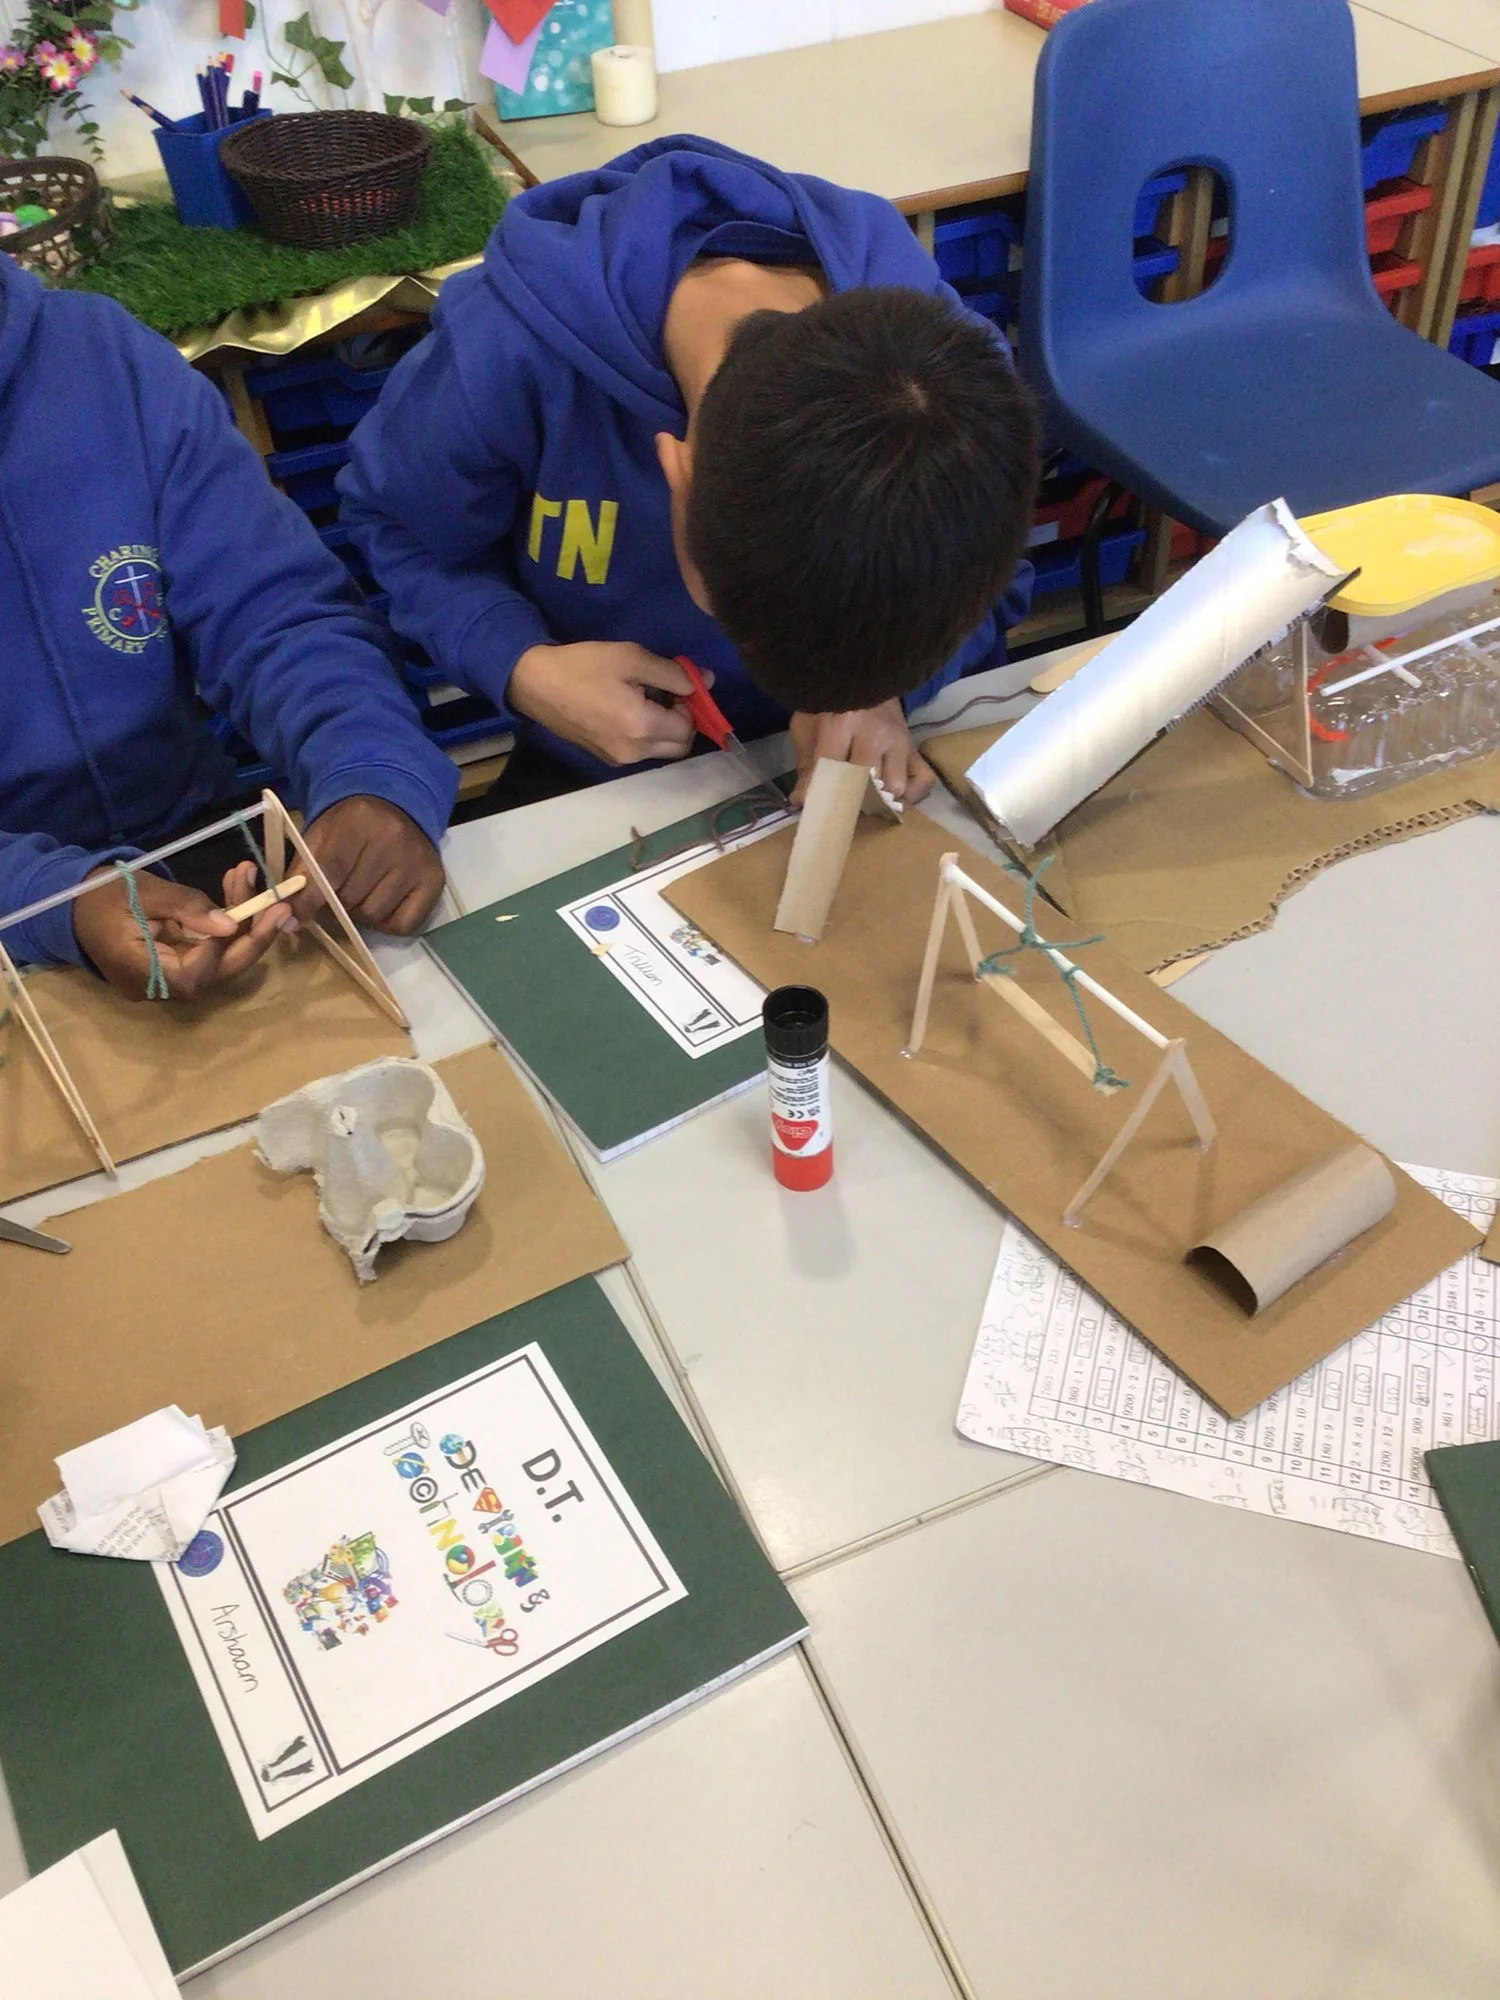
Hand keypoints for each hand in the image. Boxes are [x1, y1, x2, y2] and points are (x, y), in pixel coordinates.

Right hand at [72, 861, 292, 999]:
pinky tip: (235, 888)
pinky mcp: (174, 966)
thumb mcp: (142, 892)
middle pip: (217, 972)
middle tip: (280, 905)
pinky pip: (207, 950)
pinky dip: (223, 923)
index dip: (224, 947)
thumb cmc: (99, 895)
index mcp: (140, 972)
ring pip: (217, 960)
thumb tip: (230, 924)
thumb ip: (186, 908)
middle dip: (252, 938)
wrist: (69, 904)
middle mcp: (157, 986)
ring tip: (247, 877)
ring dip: (241, 922)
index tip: (246, 910)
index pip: (195, 974)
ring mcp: (166, 979)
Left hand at [295, 796, 444, 935]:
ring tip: (362, 892)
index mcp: (359, 821)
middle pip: (352, 897)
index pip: (331, 870)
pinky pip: (403, 924)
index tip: (294, 917)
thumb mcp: (319, 837)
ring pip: (374, 914)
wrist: (396, 806)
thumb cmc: (350, 826)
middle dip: (337, 902)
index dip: (310, 899)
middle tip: (339, 889)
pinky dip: (387, 922)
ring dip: (361, 912)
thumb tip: (287, 918)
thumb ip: (300, 874)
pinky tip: (383, 902)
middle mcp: (394, 840)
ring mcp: (417, 863)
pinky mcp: (434, 882)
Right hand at [510, 642, 704, 765]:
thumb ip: (673, 672)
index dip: (689, 704)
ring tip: (645, 701)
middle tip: (665, 694)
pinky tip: (628, 711)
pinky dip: (647, 736)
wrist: (537, 684)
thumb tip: (706, 681)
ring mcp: (619, 759)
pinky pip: (642, 752)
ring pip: (663, 751)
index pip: (689, 726)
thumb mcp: (631, 657)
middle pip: (680, 746)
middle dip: (682, 721)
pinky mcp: (607, 759)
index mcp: (642, 726)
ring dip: (665, 730)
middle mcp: (634, 752)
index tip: (674, 683)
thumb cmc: (584, 666)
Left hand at [788, 700, 934, 806]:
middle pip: (868, 782)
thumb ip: (806, 763)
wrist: (862, 674)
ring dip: (880, 799)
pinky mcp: (914, 747)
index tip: (814, 808)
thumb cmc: (831, 702)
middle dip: (852, 800)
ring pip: (896, 786)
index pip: (833, 768)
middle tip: (840, 805)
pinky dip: (910, 792)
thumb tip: (803, 801)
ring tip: (865, 800)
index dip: (822, 793)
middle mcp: (876, 733)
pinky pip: (922, 779)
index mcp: (843, 722)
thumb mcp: (807, 725)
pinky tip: (892, 793)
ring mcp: (900, 741)